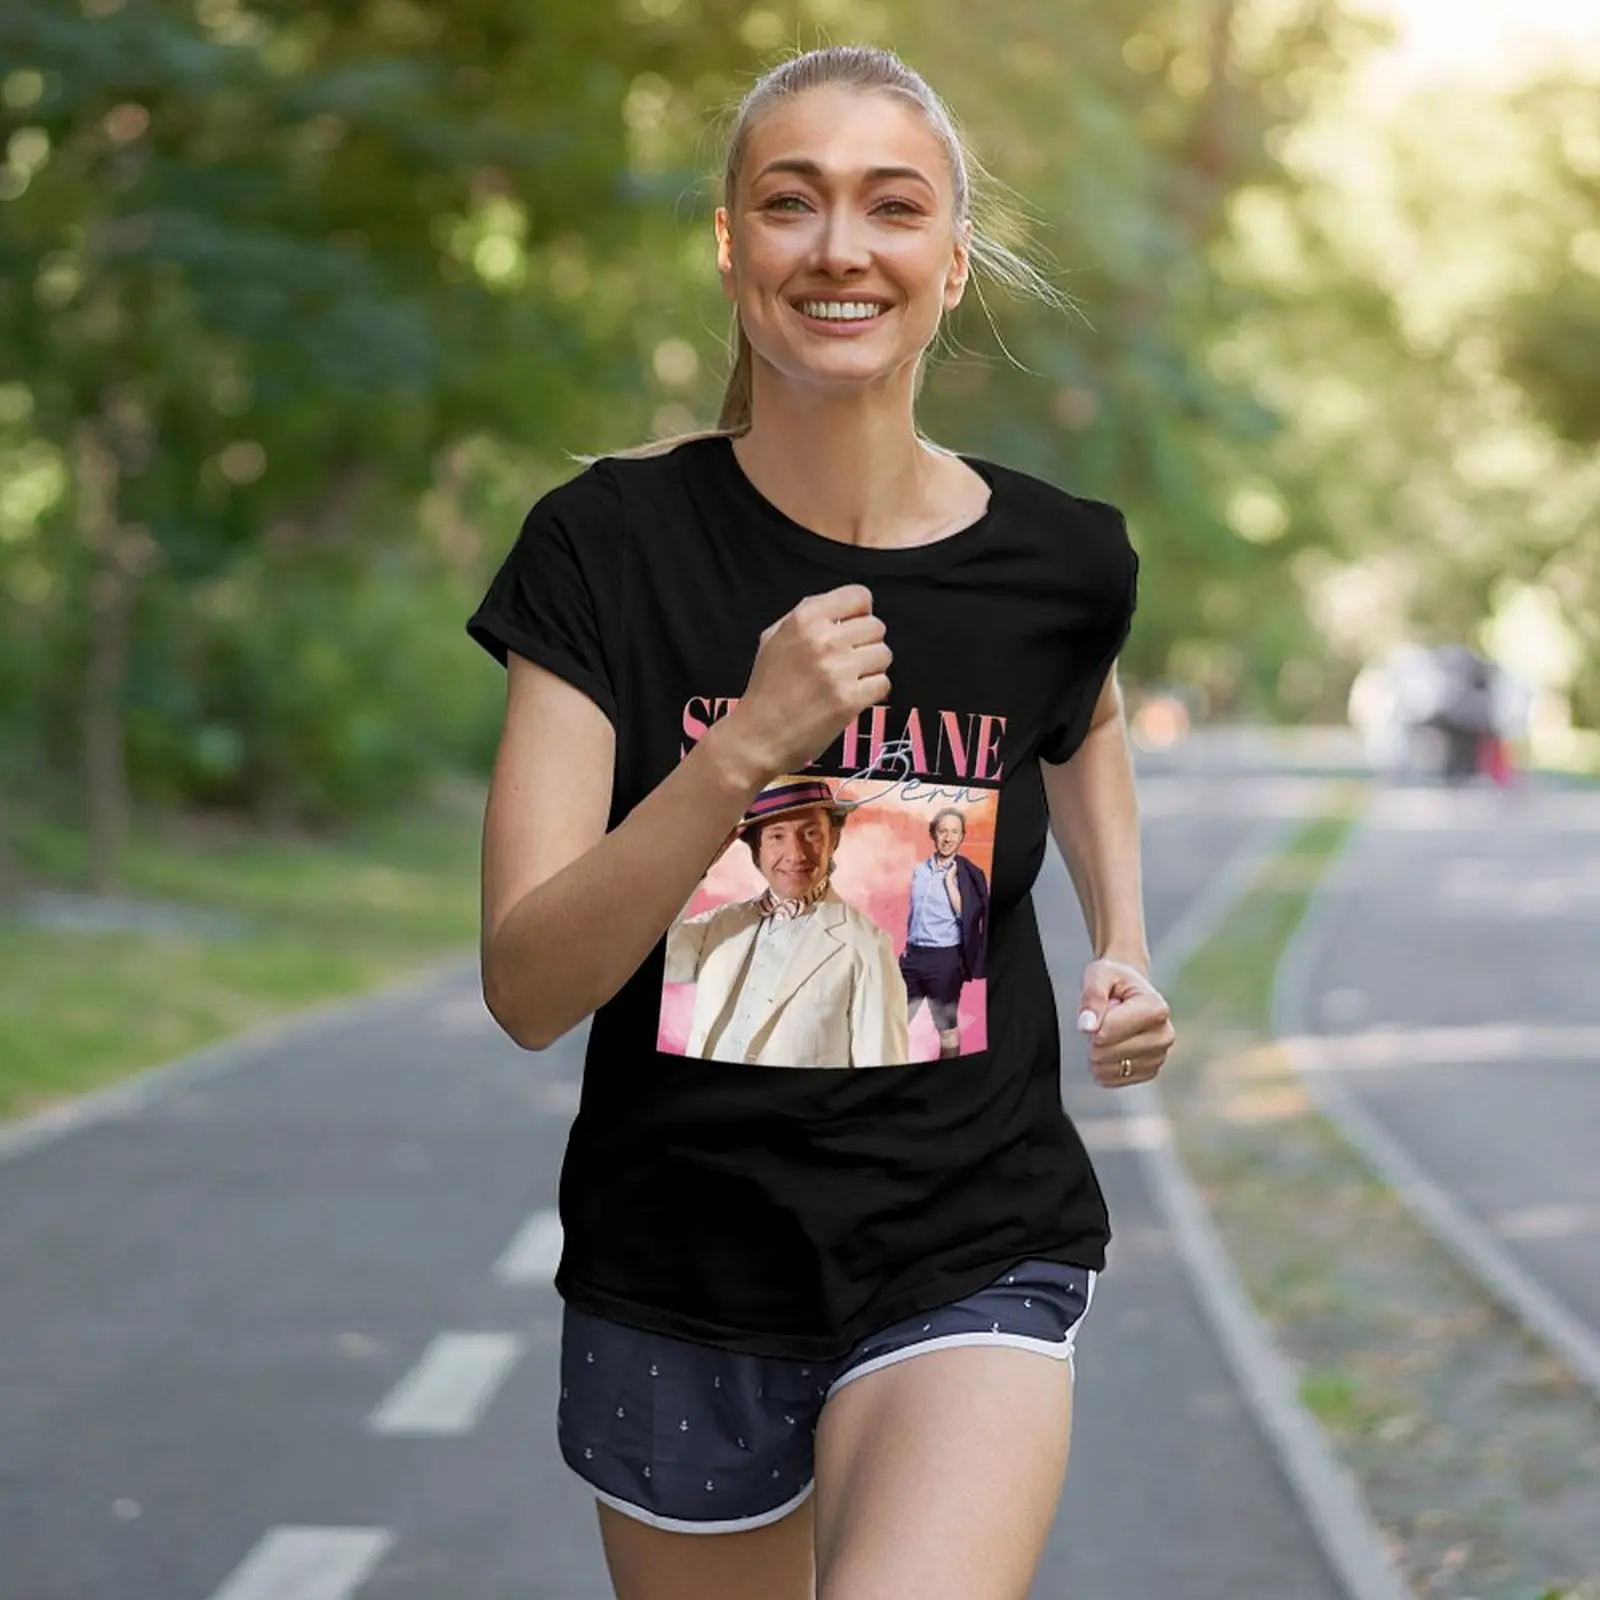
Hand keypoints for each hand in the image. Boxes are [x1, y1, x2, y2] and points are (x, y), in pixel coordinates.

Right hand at [724, 585, 891, 779]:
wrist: (758, 736)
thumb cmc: (767, 688)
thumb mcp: (774, 638)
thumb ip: (808, 617)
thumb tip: (845, 611)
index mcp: (805, 618)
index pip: (860, 597)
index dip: (860, 614)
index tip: (852, 630)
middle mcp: (823, 639)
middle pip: (876, 627)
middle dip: (866, 644)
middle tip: (847, 662)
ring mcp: (838, 669)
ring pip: (884, 655)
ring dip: (871, 669)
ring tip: (848, 681)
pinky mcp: (850, 699)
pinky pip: (883, 683)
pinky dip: (872, 693)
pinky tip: (851, 698)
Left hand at [1076, 959, 1173, 1088]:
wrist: (1130, 990)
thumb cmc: (1115, 980)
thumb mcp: (1099, 975)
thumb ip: (1092, 997)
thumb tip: (1087, 1026)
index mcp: (1155, 1008)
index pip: (1107, 1031)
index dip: (1091, 1023)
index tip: (1097, 1011)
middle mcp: (1164, 1035)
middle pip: (1106, 1052)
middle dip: (1093, 1039)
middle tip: (1103, 1021)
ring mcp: (1159, 1056)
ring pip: (1109, 1068)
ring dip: (1097, 1054)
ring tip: (1108, 1033)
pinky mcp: (1150, 1071)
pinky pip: (1114, 1080)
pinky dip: (1103, 1067)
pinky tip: (1110, 1049)